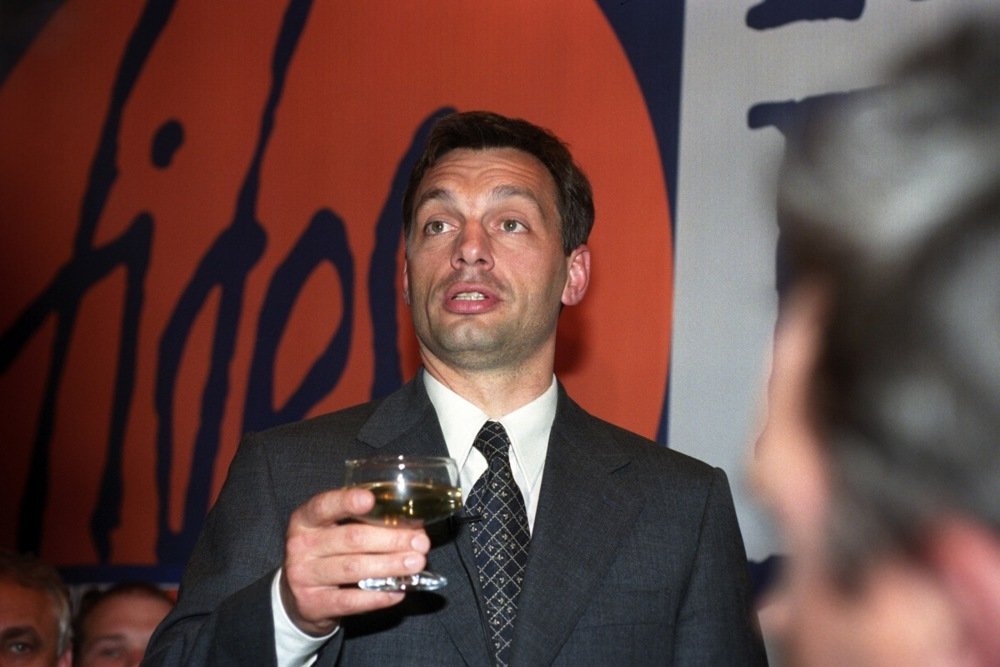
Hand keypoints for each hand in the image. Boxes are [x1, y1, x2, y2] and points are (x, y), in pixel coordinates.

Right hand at [280, 487, 430, 635]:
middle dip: (390, 539)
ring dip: (390, 565)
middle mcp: (300, 546)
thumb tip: (412, 527)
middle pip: (351, 539)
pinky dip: (378, 596)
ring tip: (416, 564)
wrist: (299, 597)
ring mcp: (303, 576)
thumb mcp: (333, 531)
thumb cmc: (327, 553)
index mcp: (305, 519)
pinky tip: (398, 590)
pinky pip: (351, 600)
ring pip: (354, 569)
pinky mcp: (313, 604)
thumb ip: (364, 523)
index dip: (347, 501)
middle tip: (420, 542)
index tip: (371, 499)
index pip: (324, 505)